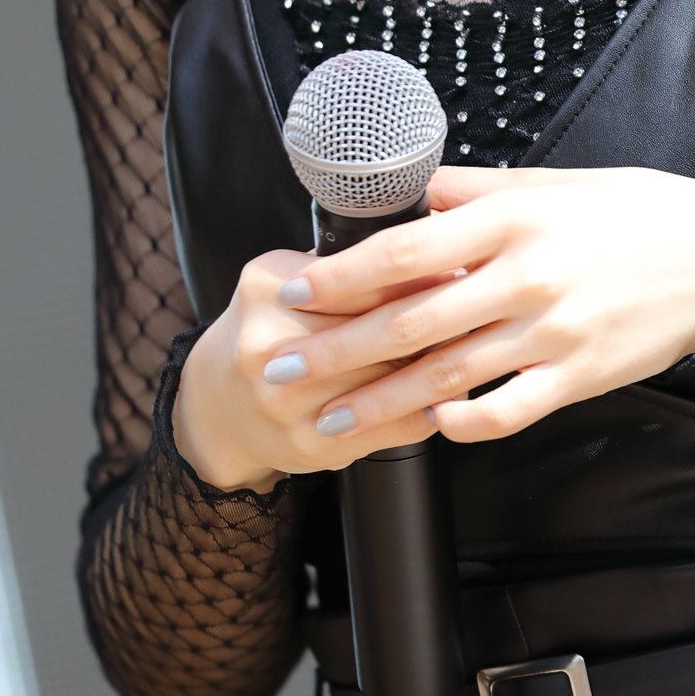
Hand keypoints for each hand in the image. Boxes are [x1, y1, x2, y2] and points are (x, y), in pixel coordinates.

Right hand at [171, 244, 454, 487]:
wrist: (218, 404)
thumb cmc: (268, 329)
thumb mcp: (287, 278)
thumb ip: (342, 265)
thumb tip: (424, 250)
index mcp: (267, 291)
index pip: (358, 280)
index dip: (415, 274)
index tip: (459, 264)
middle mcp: (269, 348)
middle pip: (374, 333)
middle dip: (433, 320)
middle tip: (477, 306)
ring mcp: (287, 403)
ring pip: (384, 382)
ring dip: (435, 368)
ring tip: (473, 349)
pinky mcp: (310, 445)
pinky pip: (386, 429)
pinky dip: (423, 413)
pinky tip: (448, 398)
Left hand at [256, 164, 694, 445]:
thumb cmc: (632, 211)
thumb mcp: (550, 182)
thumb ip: (475, 190)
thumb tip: (409, 192)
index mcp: (511, 219)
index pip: (406, 250)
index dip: (342, 274)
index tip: (294, 289)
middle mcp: (525, 276)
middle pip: (411, 321)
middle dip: (337, 349)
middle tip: (283, 368)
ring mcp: (552, 332)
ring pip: (448, 375)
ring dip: (380, 402)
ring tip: (329, 420)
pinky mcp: (580, 376)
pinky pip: (509, 410)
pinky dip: (464, 423)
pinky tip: (428, 427)